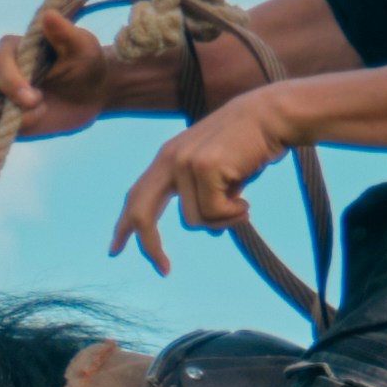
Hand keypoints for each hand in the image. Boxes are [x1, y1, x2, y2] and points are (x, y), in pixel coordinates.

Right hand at [0, 0, 186, 139]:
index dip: (11, 82)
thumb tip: (48, 16)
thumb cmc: (86, 63)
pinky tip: (3, 142)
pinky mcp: (0, 125)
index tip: (35, 97)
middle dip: (7, 106)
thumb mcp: (82, 47)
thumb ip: (64, 33)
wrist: (93, 92)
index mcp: (11, 50)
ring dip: (4, 126)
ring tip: (38, 120)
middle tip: (40, 107)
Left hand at [111, 85, 301, 274]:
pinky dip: (234, 215)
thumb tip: (212, 231)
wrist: (272, 116)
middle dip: (149, 245)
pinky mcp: (203, 167)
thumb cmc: (252, 146)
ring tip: (242, 206)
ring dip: (221, 222)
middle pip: (141, 212)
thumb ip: (210, 200)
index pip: (136, 195)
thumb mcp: (223, 177)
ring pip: (193, 220)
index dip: (124, 225)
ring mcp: (184, 162)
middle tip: (163, 270)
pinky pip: (214, 212)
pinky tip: (247, 202)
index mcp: (168, 158)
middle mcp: (169, 159)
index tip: (114, 250)